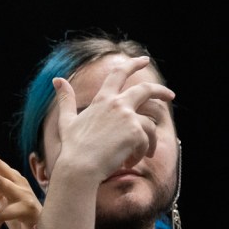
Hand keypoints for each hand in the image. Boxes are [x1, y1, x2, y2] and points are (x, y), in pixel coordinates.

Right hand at [51, 55, 175, 183]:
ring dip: (149, 141)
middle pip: (146, 90)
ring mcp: (128, 117)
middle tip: (170, 95)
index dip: (133, 64)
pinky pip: (147, 142)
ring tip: (142, 155)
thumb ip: (66, 100)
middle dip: (161, 91)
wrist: (80, 167)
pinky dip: (141, 154)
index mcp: (102, 99)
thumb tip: (57, 80)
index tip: (144, 60)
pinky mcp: (136, 132)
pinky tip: (129, 162)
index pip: (119, 74)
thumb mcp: (67, 121)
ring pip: (150, 125)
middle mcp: (117, 104)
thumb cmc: (73, 148)